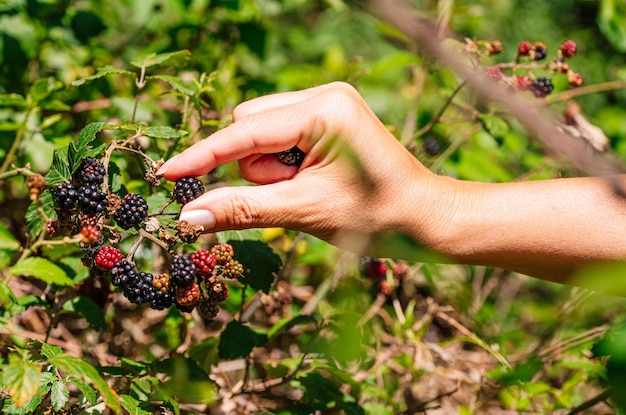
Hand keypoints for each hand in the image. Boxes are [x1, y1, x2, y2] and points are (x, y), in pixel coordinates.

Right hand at [157, 82, 448, 256]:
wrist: (428, 220)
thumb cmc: (378, 217)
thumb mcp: (305, 212)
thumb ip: (242, 210)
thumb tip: (187, 217)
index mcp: (324, 109)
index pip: (244, 133)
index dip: (202, 157)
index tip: (165, 174)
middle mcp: (325, 95)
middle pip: (248, 127)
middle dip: (256, 169)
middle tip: (294, 195)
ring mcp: (328, 105)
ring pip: (261, 135)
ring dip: (271, 172)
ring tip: (310, 192)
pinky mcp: (330, 120)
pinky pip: (281, 140)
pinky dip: (284, 167)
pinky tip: (314, 183)